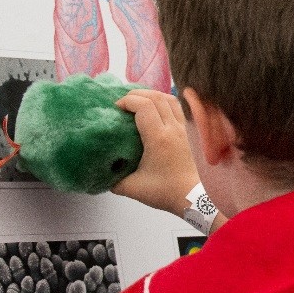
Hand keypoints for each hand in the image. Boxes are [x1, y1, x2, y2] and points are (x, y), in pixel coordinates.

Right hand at [111, 89, 198, 215]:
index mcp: (158, 138)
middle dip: (136, 94)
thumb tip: (100, 169)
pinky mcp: (188, 132)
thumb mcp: (131, 188)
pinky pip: (177, 108)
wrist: (193, 197)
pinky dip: (164, 102)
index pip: (144, 106)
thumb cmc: (164, 192)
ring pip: (170, 99)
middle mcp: (173, 129)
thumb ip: (112, 179)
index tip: (116, 108)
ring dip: (152, 95)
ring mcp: (183, 129)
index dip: (128, 101)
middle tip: (123, 102)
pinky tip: (155, 109)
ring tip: (138, 102)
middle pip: (156, 97)